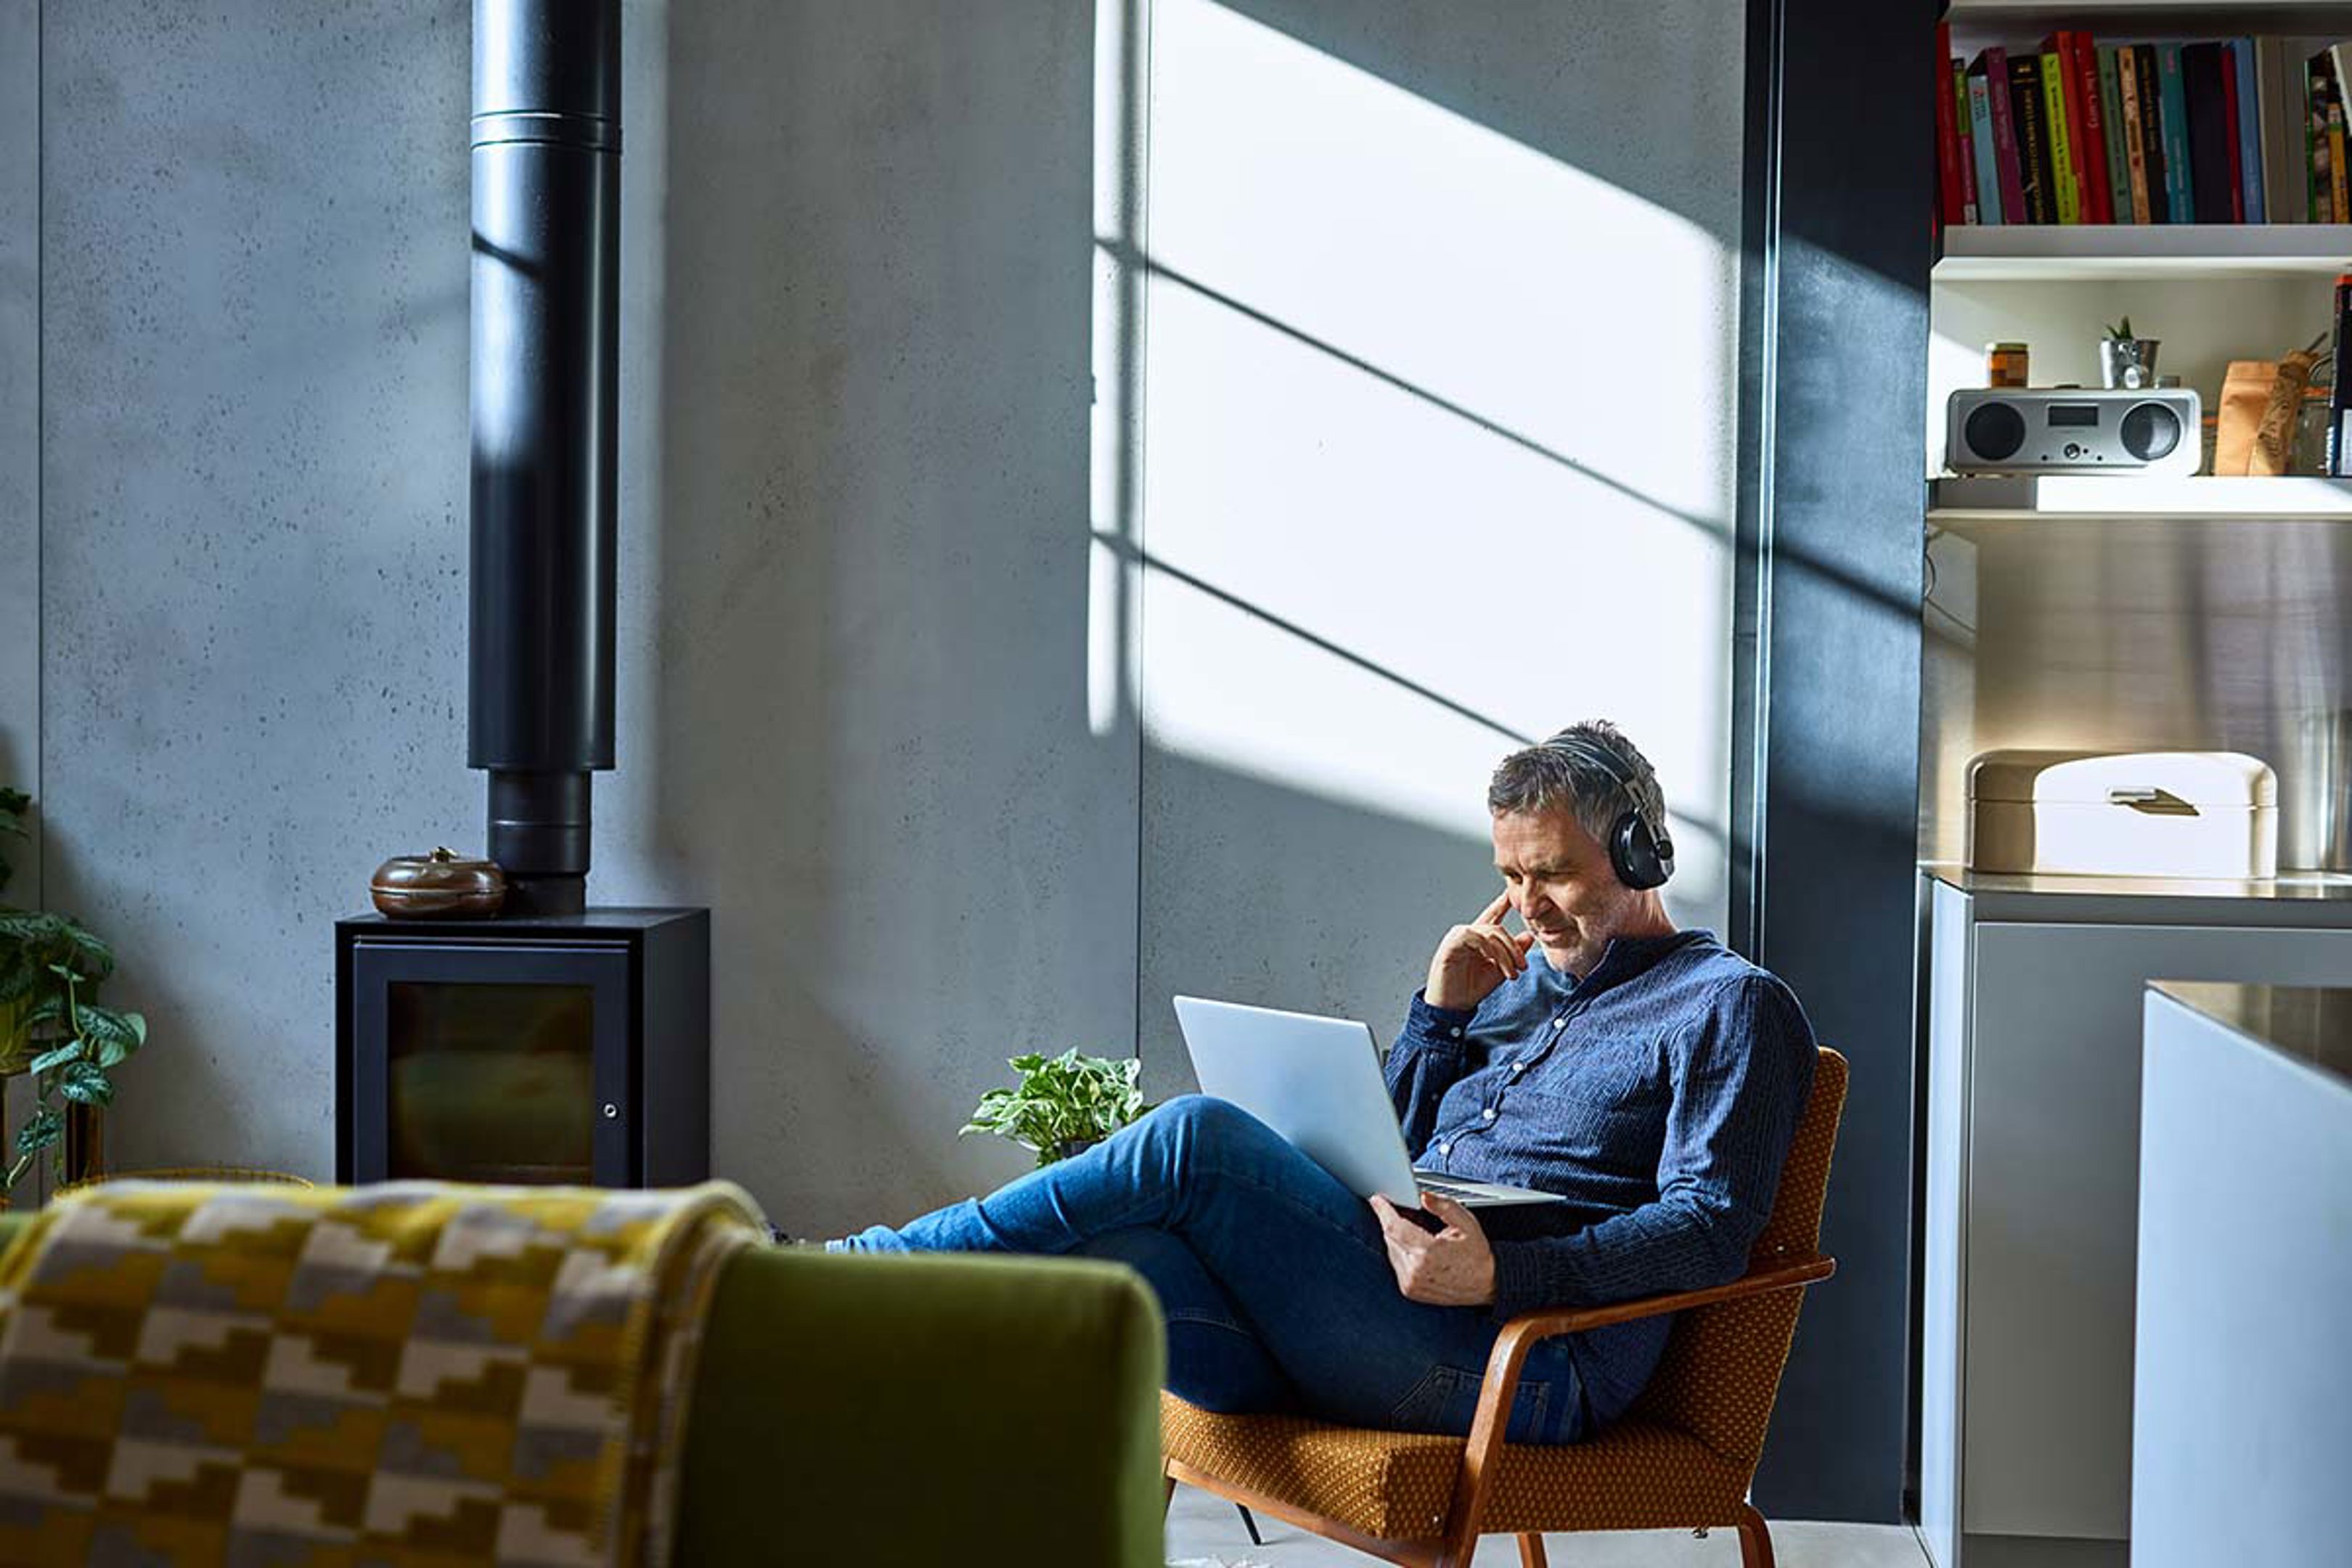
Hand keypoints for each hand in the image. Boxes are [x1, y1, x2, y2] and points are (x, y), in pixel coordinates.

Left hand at [1370, 1192, 1495, 1305]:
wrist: (1486, 1284)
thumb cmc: (1476, 1254)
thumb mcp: (1467, 1223)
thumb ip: (1443, 1206)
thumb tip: (1423, 1196)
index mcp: (1428, 1252)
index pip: (1394, 1227)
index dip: (1383, 1210)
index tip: (1377, 1199)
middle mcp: (1415, 1270)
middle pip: (1390, 1237)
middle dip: (1395, 1222)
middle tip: (1411, 1215)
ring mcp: (1411, 1283)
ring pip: (1391, 1250)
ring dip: (1398, 1238)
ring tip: (1421, 1235)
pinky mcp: (1410, 1290)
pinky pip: (1396, 1264)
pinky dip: (1402, 1253)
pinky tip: (1419, 1250)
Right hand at [1424, 889, 1535, 1011]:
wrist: (1451, 1006)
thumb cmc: (1470, 988)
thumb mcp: (1499, 970)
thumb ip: (1513, 954)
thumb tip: (1529, 936)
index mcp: (1479, 938)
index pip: (1493, 915)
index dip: (1504, 903)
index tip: (1515, 894)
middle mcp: (1469, 933)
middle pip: (1498, 928)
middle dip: (1514, 947)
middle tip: (1523, 966)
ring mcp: (1459, 936)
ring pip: (1490, 933)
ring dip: (1505, 954)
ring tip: (1511, 973)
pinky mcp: (1452, 943)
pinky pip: (1475, 937)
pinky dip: (1489, 949)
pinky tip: (1494, 963)